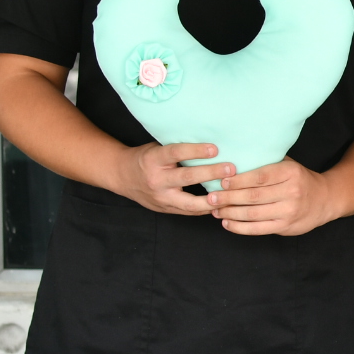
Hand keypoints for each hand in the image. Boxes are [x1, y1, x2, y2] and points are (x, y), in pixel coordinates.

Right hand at [113, 142, 229, 215]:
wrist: (122, 177)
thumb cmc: (146, 158)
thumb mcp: (157, 148)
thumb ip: (178, 149)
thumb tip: (210, 142)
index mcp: (154, 159)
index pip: (177, 153)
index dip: (196, 151)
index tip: (215, 149)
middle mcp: (157, 180)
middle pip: (187, 177)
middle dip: (211, 173)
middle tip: (230, 169)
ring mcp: (161, 198)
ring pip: (190, 202)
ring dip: (213, 199)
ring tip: (231, 194)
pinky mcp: (165, 209)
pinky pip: (189, 212)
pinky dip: (206, 209)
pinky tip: (222, 205)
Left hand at [207, 157, 335, 235]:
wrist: (325, 199)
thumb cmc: (299, 179)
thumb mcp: (288, 165)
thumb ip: (266, 162)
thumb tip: (234, 157)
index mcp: (291, 173)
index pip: (260, 177)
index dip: (239, 180)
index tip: (221, 182)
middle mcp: (292, 192)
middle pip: (253, 196)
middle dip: (228, 198)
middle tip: (211, 198)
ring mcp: (289, 211)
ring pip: (253, 214)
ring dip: (230, 213)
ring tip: (215, 210)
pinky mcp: (286, 227)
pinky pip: (258, 229)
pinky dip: (240, 228)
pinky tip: (227, 223)